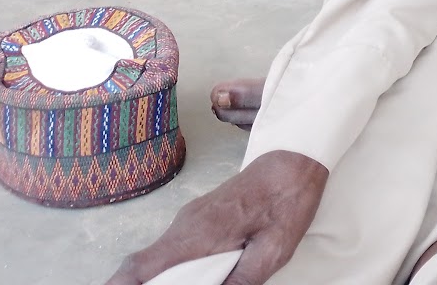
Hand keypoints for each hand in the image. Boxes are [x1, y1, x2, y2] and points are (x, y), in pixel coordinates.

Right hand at [104, 150, 327, 284]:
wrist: (294, 163)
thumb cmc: (285, 204)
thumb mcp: (272, 252)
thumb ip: (242, 280)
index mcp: (198, 234)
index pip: (142, 265)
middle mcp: (186, 225)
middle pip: (143, 265)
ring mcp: (190, 219)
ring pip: (157, 257)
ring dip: (155, 280)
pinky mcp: (200, 219)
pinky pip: (173, 249)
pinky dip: (169, 270)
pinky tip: (187, 280)